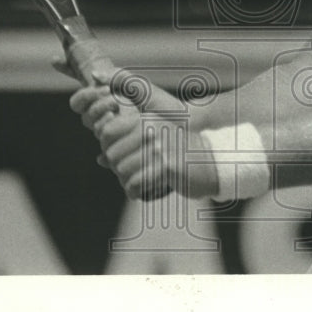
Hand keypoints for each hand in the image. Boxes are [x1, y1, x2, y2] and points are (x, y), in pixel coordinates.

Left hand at [69, 86, 218, 200]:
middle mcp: (151, 130)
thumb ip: (127, 146)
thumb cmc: (179, 153)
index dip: (108, 147)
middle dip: (118, 168)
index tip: (120, 156)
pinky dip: (135, 192)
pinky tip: (144, 190)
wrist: (211, 162)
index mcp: (146, 119)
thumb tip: (100, 159)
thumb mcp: (155, 140)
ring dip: (127, 182)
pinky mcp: (167, 167)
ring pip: (122, 171)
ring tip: (139, 182)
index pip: (107, 131)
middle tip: (133, 174)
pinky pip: (135, 184)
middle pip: (112, 154)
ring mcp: (160, 148)